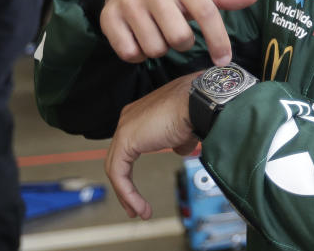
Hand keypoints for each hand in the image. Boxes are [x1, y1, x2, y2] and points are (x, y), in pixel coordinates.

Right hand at [100, 0, 258, 65]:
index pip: (206, 13)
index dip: (218, 40)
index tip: (224, 60)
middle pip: (179, 38)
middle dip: (183, 43)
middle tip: (177, 34)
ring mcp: (129, 2)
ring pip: (155, 49)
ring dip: (160, 49)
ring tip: (158, 34)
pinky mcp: (109, 17)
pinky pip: (130, 53)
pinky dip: (137, 54)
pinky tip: (139, 40)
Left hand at [105, 73, 200, 218]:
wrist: (198, 102)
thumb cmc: (195, 108)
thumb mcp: (184, 131)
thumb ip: (177, 141)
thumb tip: (179, 150)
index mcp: (140, 116)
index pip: (127, 150)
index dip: (131, 174)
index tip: (140, 191)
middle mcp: (128, 119)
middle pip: (117, 160)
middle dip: (125, 187)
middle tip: (134, 207)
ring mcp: (125, 128)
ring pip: (115, 168)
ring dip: (126, 194)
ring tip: (138, 211)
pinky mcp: (125, 139)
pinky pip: (119, 173)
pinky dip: (127, 192)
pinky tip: (138, 205)